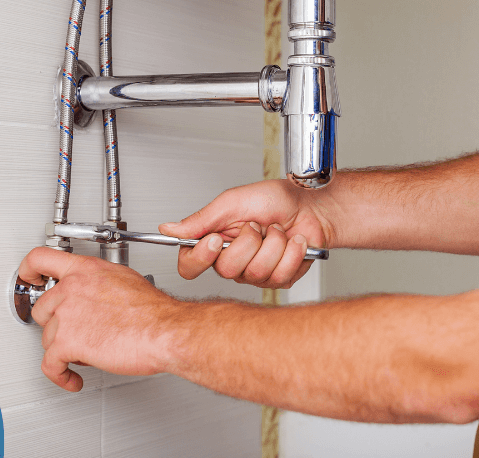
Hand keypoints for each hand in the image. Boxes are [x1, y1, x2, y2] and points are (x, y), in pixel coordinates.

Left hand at [19, 247, 181, 391]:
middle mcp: (72, 289)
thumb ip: (101, 282)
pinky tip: (71, 377)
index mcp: (86, 270)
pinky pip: (51, 365)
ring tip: (86, 352)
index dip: (28, 270)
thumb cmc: (154, 312)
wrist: (165, 331)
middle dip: (56, 324)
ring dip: (64, 349)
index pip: (41, 259)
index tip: (29, 278)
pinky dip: (60, 375)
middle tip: (72, 330)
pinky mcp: (67, 343)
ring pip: (48, 338)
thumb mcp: (126, 280)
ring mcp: (66, 316)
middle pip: (42, 308)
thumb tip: (97, 291)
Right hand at [159, 179, 332, 288]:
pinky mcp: (280, 279)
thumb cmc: (275, 199)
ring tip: (278, 230)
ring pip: (257, 273)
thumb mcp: (233, 201)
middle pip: (227, 270)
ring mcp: (256, 273)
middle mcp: (234, 261)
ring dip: (274, 244)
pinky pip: (281, 275)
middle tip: (257, 225)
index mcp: (216, 241)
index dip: (200, 258)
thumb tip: (168, 229)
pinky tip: (294, 241)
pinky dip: (293, 252)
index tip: (216, 240)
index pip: (190, 265)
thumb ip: (200, 219)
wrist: (311, 205)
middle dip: (249, 242)